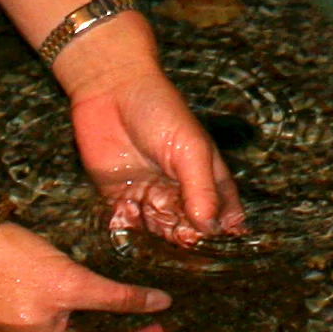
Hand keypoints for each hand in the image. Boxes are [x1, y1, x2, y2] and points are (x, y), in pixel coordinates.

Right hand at [0, 221, 179, 331]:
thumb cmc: (8, 260)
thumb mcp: (68, 279)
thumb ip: (116, 297)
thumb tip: (161, 305)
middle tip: (162, 326)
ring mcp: (12, 325)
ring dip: (104, 323)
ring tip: (136, 310)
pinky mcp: (2, 302)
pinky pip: (52, 315)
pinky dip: (80, 309)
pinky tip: (90, 290)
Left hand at [58, 36, 244, 240]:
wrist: (109, 89)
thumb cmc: (159, 110)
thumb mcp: (188, 148)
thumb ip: (200, 188)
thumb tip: (210, 228)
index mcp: (206, 178)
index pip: (223, 215)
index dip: (222, 232)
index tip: (217, 242)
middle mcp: (181, 191)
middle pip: (191, 229)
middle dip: (188, 238)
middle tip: (182, 237)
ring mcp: (151, 196)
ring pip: (160, 232)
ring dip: (160, 239)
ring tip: (157, 232)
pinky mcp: (121, 197)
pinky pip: (128, 225)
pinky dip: (129, 231)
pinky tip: (128, 222)